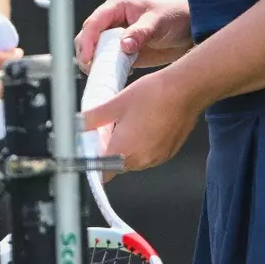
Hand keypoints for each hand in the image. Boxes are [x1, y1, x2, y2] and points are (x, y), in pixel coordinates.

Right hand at [76, 0, 191, 70]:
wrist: (191, 29)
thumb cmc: (174, 16)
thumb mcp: (158, 21)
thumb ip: (140, 32)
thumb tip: (123, 45)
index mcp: (116, 7)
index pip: (93, 23)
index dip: (87, 41)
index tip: (88, 59)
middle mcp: (111, 21)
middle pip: (87, 38)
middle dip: (86, 54)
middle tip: (93, 71)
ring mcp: (115, 38)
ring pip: (94, 52)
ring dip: (94, 65)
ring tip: (102, 77)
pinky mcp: (122, 53)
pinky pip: (107, 63)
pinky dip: (106, 71)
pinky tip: (115, 77)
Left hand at [81, 65, 200, 171]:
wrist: (185, 90)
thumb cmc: (154, 95)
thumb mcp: (116, 103)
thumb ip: (94, 118)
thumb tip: (79, 124)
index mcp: (124, 151)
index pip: (102, 174)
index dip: (94, 165)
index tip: (90, 153)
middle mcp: (141, 160)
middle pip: (117, 166)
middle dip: (110, 151)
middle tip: (109, 130)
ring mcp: (157, 158)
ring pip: (134, 160)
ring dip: (127, 148)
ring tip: (128, 123)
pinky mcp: (168, 152)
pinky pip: (149, 154)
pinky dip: (143, 145)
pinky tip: (143, 124)